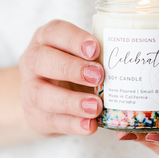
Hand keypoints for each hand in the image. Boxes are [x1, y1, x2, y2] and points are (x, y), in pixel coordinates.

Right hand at [19, 20, 103, 136]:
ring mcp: (28, 90)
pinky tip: (90, 125)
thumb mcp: (81, 56)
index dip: (74, 39)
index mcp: (46, 39)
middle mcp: (32, 61)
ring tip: (95, 107)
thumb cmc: (72, 69)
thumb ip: (97, 57)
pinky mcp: (34, 116)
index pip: (54, 32)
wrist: (47, 100)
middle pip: (41, 60)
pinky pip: (51, 121)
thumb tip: (129, 64)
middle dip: (71, 68)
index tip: (95, 49)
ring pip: (41, 94)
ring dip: (71, 101)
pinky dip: (72, 124)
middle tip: (98, 76)